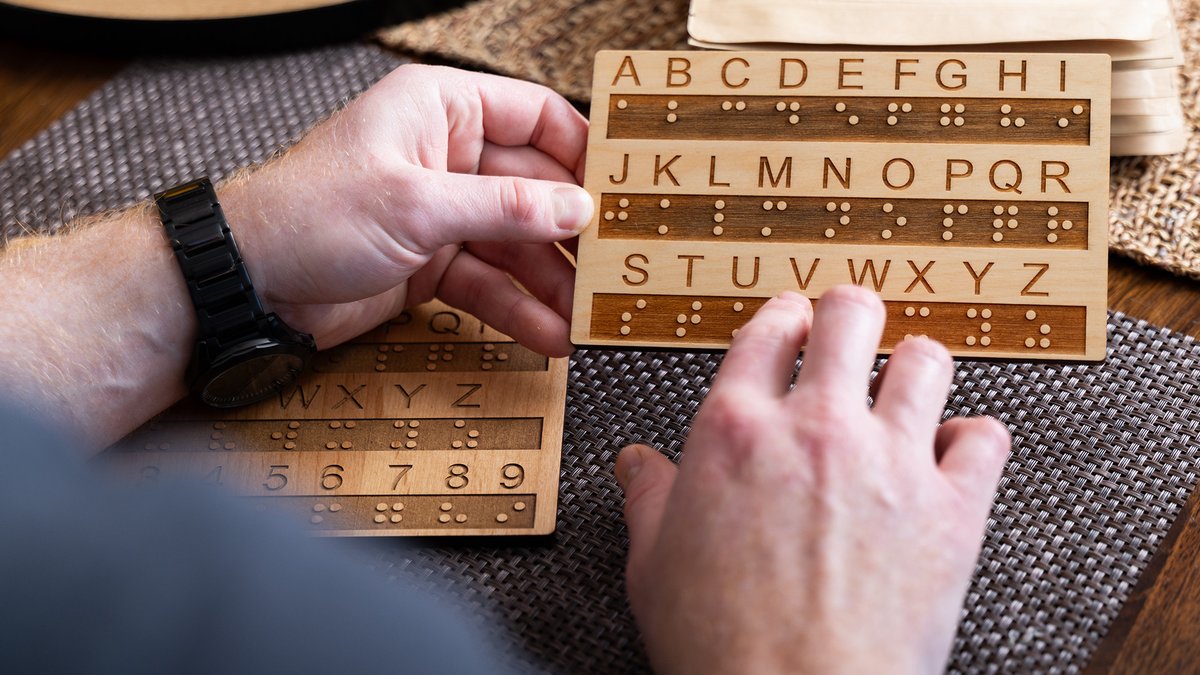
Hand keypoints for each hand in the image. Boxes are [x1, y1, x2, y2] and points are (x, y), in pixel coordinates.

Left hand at [219, 65, 591, 354]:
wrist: (247, 283)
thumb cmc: (309, 215)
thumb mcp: (417, 206)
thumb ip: (505, 208)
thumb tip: (576, 208)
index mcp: (441, 111)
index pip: (536, 118)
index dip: (583, 152)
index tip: (622, 191)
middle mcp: (446, 156)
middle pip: (534, 189)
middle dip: (571, 233)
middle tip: (611, 268)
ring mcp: (440, 213)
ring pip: (516, 244)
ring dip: (550, 282)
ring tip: (588, 317)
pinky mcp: (430, 263)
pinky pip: (489, 282)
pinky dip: (517, 309)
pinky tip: (549, 335)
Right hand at [614, 287, 1010, 673]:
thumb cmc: (722, 643)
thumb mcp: (653, 564)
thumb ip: (649, 499)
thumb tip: (638, 467)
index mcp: (736, 430)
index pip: (768, 331)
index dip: (783, 317)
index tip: (790, 322)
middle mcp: (816, 428)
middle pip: (849, 317)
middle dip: (849, 311)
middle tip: (851, 322)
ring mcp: (890, 461)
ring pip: (924, 360)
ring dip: (914, 363)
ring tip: (908, 376)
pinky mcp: (951, 508)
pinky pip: (984, 438)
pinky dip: (972, 437)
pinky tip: (955, 448)